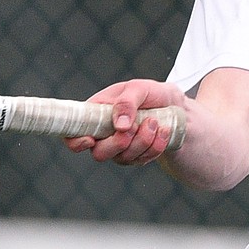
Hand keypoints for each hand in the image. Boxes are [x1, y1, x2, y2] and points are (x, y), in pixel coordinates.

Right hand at [63, 79, 183, 165]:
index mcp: (96, 113)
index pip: (72, 133)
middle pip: (98, 153)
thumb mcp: (140, 88)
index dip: (75, 141)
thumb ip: (126, 102)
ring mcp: (120, 148)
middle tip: (136, 126)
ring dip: (142, 142)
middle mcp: (104, 133)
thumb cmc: (153, 94)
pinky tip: (162, 132)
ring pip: (122, 158)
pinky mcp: (136, 157)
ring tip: (155, 122)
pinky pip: (141, 160)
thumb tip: (119, 125)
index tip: (91, 139)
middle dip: (119, 143)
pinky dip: (154, 147)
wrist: (176, 107)